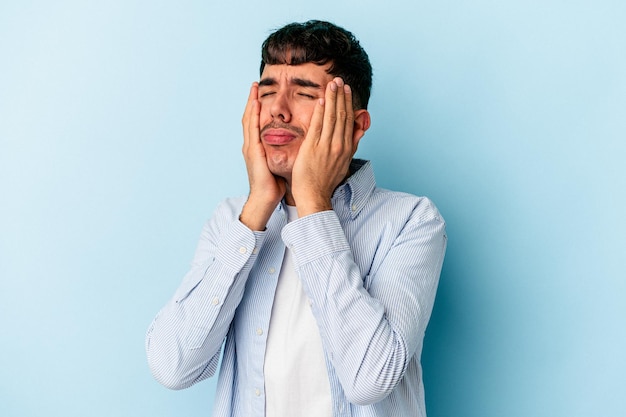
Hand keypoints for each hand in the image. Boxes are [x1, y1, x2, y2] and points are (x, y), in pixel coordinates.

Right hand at [240, 82, 285, 229]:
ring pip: (248, 120)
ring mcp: (250, 147)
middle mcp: (251, 145)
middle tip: (255, 85)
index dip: (258, 108)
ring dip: (250, 103)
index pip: (257, 122)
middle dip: (251, 100)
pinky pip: (252, 129)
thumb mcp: (278, 163)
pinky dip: (253, 116)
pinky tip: (255, 105)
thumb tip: (294, 145)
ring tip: (253, 89)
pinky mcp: (252, 151)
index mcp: (257, 147)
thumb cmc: (273, 184)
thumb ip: (282, 152)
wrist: (265, 198)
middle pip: (250, 117)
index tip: (261, 94)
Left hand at [291, 78, 358, 216]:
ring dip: (331, 99)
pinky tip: (320, 100)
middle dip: (340, 96)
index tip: (346, 90)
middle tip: (339, 80)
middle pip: (341, 115)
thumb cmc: (326, 180)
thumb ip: (353, 143)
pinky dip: (320, 112)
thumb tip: (360, 127)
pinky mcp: (312, 148)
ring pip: (331, 117)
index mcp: (347, 148)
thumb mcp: (344, 162)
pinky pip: (317, 126)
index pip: (348, 120)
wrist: (314, 195)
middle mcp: (339, 145)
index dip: (348, 103)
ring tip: (331, 84)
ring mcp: (326, 146)